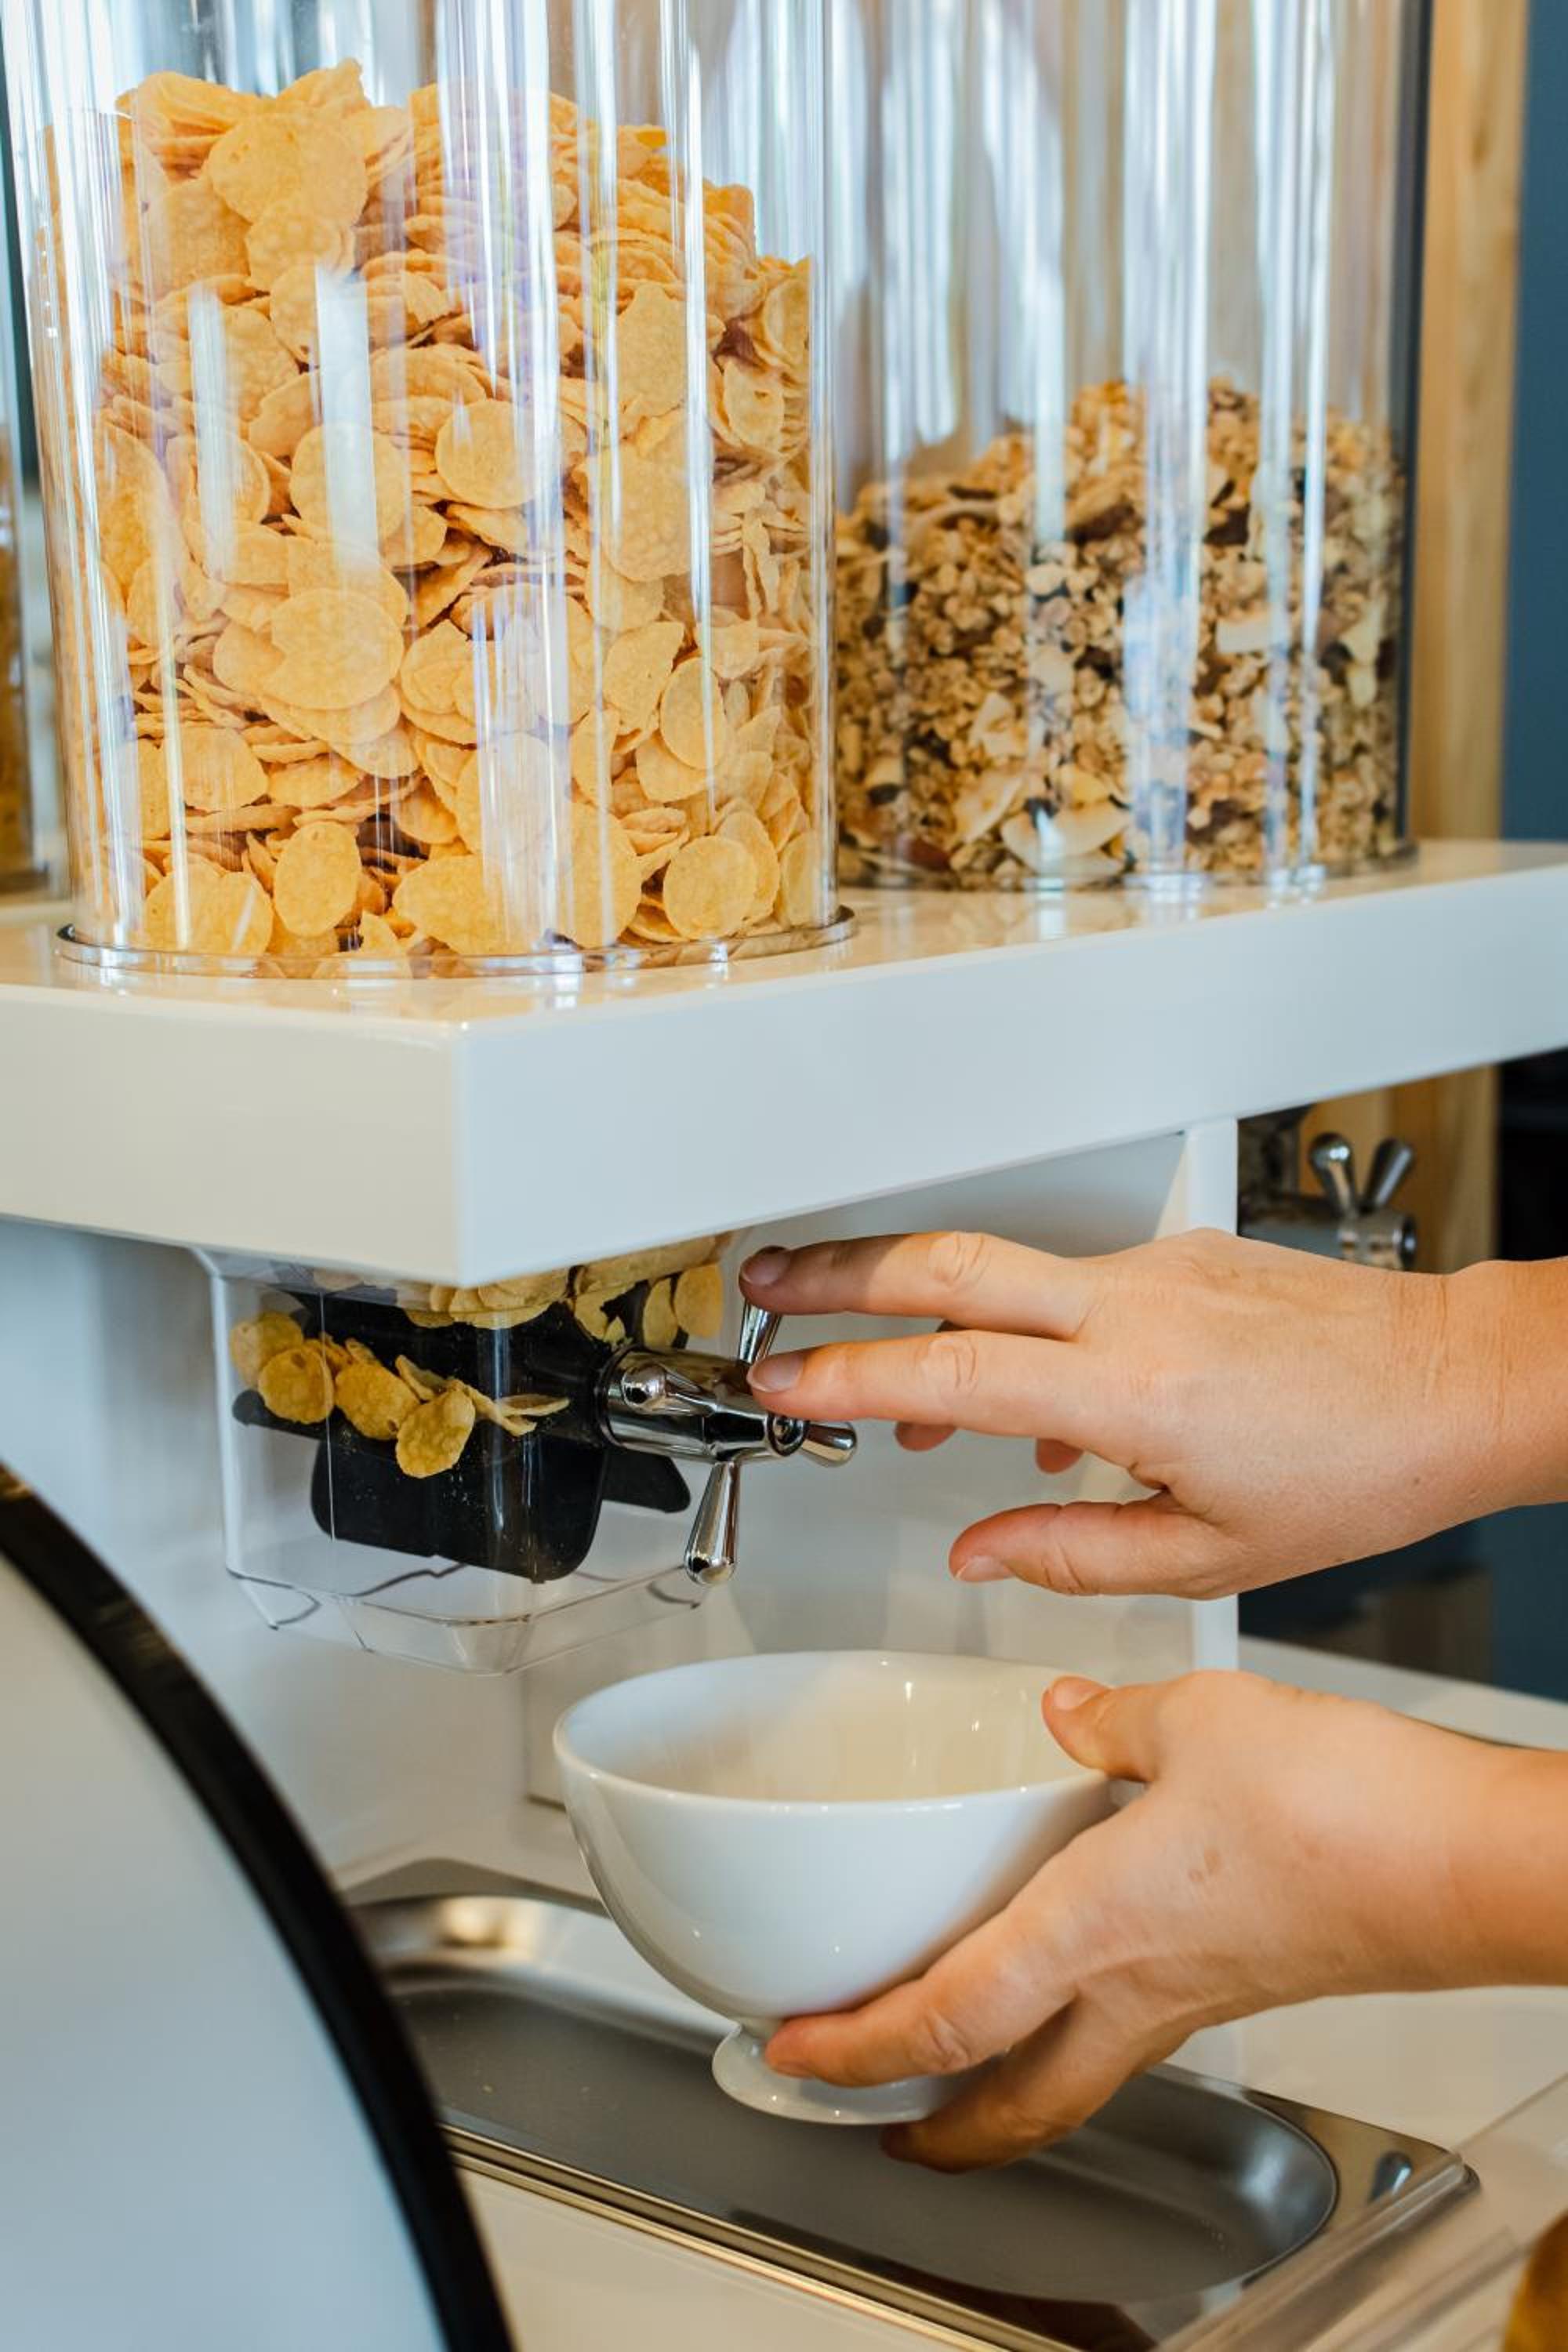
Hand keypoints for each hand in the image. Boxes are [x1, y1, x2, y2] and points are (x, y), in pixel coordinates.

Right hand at [740, 1228, 1558, 1598]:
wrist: (1456, 1381)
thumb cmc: (1359, 1470)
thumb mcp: (1209, 1555)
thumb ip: (1072, 1551)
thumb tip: (977, 1547)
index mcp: (1133, 1393)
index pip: (951, 1373)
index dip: (849, 1376)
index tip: (783, 1380)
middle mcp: (1132, 1310)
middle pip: (949, 1263)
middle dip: (838, 1271)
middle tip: (765, 1287)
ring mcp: (1154, 1269)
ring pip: (1001, 1266)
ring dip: (919, 1303)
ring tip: (877, 1371)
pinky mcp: (1176, 1255)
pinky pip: (1065, 1281)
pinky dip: (1015, 1324)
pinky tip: (1025, 1394)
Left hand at [764, 1670, 1561, 2169]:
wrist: (1467, 1863)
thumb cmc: (1344, 1809)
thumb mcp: (1197, 1720)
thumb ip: (1111, 1718)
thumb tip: (1063, 1711)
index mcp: (1091, 1929)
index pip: (943, 2017)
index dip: (856, 2048)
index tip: (795, 2054)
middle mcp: (1136, 1988)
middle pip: (1010, 2100)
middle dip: (934, 2125)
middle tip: (878, 2117)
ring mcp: (1197, 1998)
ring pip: (1074, 2074)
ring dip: (1004, 2083)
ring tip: (961, 2057)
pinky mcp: (1246, 1982)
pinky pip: (1138, 2026)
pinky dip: (1082, 2021)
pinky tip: (1085, 1954)